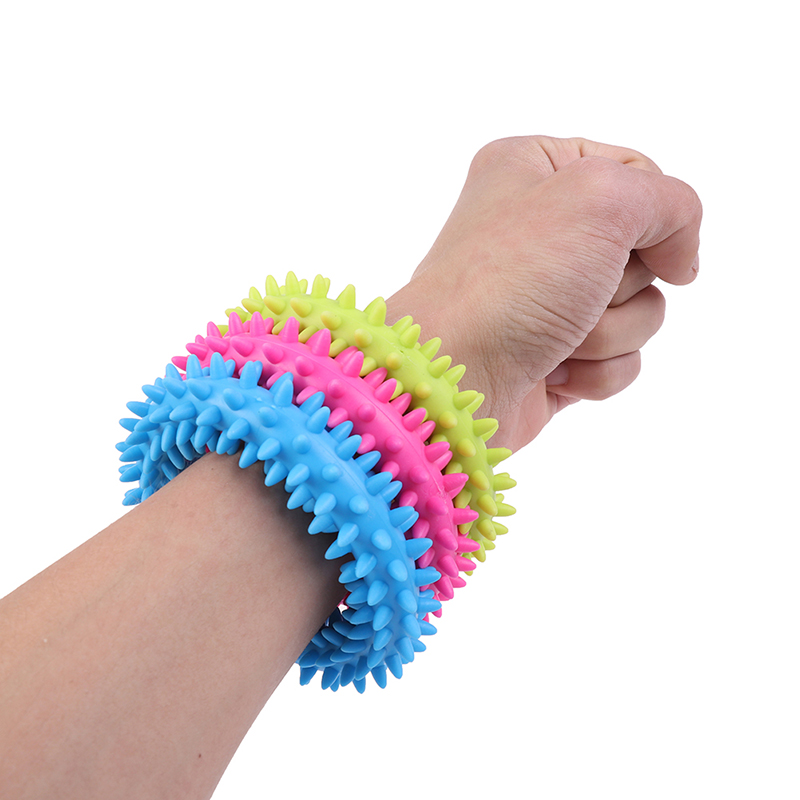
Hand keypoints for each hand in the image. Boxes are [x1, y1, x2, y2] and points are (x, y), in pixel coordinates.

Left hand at [387, 136, 701, 450]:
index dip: (650, 212)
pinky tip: (551, 371)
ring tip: (556, 337)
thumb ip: (670, 202)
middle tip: (570, 291)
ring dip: (610, 331)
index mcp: (535, 169)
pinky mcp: (555, 355)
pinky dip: (596, 372)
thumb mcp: (601, 199)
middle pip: (644, 249)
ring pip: (641, 310)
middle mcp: (539, 229)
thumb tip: (681, 261)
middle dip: (622, 282)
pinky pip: (620, 360)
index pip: (639, 173)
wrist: (452, 377)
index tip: (625, 239)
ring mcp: (546, 297)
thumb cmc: (511, 280)